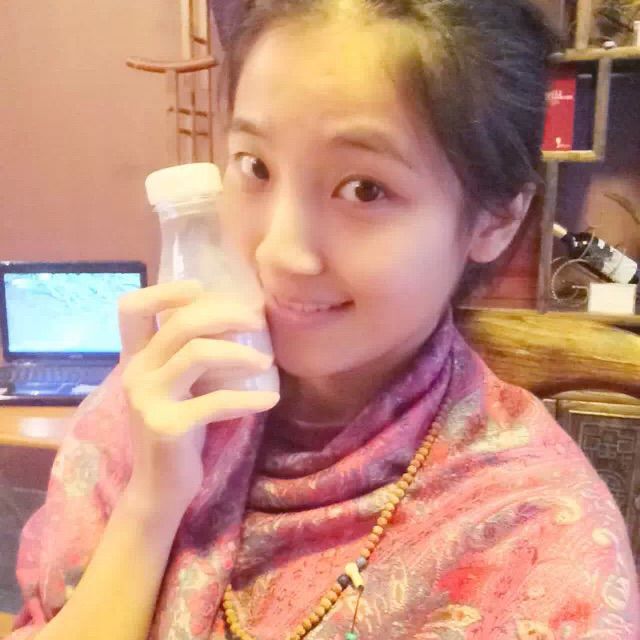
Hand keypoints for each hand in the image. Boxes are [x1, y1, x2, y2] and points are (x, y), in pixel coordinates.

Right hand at [117, 280, 279, 511]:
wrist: (160, 487)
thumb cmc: (178, 426)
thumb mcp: (178, 385)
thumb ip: (190, 353)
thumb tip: (237, 316)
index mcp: (135, 358)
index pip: (131, 309)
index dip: (164, 290)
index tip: (201, 289)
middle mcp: (136, 374)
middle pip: (179, 324)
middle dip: (224, 314)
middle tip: (256, 321)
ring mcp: (148, 401)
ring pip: (197, 354)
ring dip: (239, 353)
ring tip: (265, 361)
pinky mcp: (168, 428)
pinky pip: (216, 402)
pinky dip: (249, 398)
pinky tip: (271, 399)